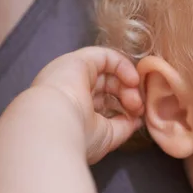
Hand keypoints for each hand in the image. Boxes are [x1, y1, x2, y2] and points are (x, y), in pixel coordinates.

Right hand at [31, 47, 143, 163]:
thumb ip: (123, 126)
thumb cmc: (78, 136)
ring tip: (135, 100)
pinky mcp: (77, 60)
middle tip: (138, 109)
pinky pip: (106, 57)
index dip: (124, 108)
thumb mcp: (107, 136)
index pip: (104, 104)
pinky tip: (132, 80)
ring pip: (108, 73)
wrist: (54, 124)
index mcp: (73, 111)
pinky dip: (123, 66)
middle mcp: (70, 91)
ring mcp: (72, 75)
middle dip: (128, 97)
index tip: (136, 118)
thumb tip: (136, 120)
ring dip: (128, 85)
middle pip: (108, 88)